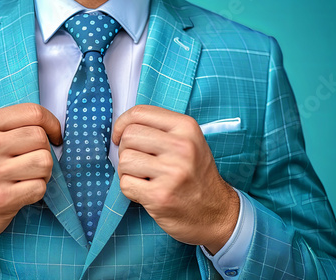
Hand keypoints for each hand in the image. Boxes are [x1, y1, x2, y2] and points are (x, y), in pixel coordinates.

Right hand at [0, 103, 61, 250]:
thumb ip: (15, 125)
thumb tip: (53, 125)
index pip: (33, 112)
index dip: (52, 123)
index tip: (54, 134)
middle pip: (40, 138)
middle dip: (44, 150)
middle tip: (31, 161)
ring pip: (44, 162)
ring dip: (43, 172)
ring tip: (27, 176)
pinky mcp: (0, 198)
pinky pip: (40, 187)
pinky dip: (37, 190)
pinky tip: (21, 191)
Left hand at [112, 105, 238, 253]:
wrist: (216, 212)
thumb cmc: (195, 175)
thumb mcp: (189, 142)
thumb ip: (160, 129)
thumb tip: (123, 126)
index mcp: (186, 127)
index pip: (139, 113)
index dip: (122, 124)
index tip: (120, 135)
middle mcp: (182, 147)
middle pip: (129, 136)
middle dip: (126, 150)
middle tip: (139, 161)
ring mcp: (172, 172)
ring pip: (124, 160)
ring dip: (127, 171)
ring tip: (144, 177)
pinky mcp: (160, 195)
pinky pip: (125, 183)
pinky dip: (130, 189)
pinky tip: (146, 191)